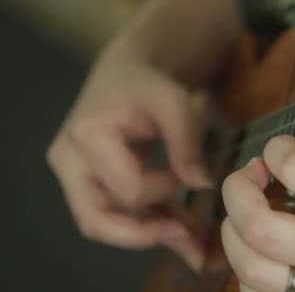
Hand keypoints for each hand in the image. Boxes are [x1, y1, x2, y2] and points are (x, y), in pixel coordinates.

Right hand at [47, 58, 209, 270]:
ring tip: (193, 241)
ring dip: (149, 236)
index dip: (164, 188)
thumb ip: (187, 142)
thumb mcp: (173, 101)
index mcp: (87, 136)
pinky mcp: (87, 187)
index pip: (127, 188)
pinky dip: (147, 226)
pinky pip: (113, 217)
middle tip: (190, 239)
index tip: (186, 174)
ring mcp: (74, 177)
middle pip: (97, 220)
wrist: (122, 78)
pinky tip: (182, 231)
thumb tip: (200, 186)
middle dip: (146, 234)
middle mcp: (69, 162)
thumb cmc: (146, 85)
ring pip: (104, 225)